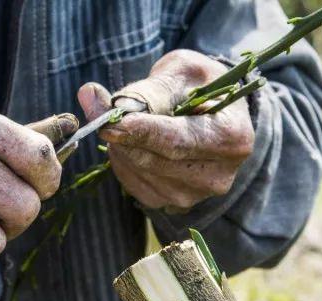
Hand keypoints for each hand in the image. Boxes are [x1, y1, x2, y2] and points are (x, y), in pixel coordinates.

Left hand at [78, 49, 254, 211]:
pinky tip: (133, 144)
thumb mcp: (181, 73)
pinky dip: (124, 162)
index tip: (111, 122)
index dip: (141, 133)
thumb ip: (143, 89)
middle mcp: (217, 175)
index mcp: (232, 137)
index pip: (177, 141)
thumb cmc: (200, 86)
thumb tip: (89, 94)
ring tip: (128, 125)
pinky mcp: (174, 204)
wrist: (216, 113)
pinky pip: (134, 185)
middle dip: (123, 138)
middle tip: (102, 117)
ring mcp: (195, 195)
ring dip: (122, 148)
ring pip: (140, 173)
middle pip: (155, 161)